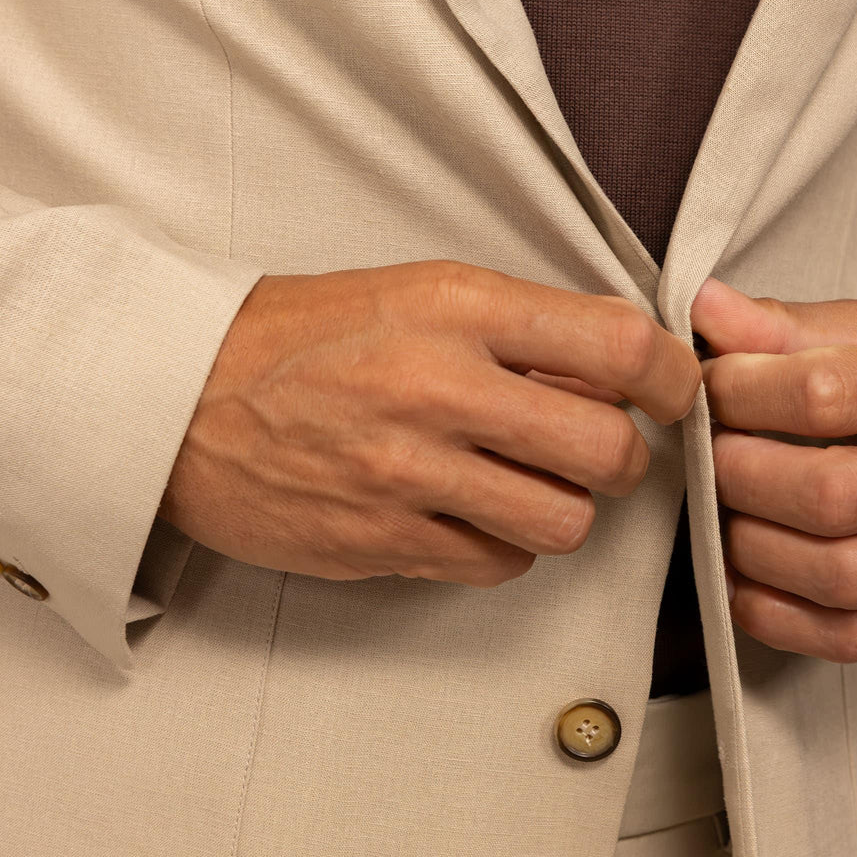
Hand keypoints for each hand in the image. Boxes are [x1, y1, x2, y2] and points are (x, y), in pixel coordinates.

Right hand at [159, 260, 699, 585]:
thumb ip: (511, 326)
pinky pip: (498, 564)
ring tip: (527, 483)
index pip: (617, 345)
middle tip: (598, 445)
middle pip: (608, 448)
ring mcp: (409, 474)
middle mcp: (438, 389)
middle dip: (622, 455)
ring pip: (564, 521)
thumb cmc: (290, 337)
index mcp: (455, 309)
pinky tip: (470, 514)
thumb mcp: (408, 291)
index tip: (676, 392)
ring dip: (564, 506)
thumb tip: (603, 363)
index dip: (674, 376)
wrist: (180, 396)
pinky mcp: (383, 542)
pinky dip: (504, 545)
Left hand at [691, 278, 856, 662]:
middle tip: (711, 450)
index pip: (822, 398)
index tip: (711, 385)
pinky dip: (775, 612)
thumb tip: (706, 308)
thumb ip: (780, 326)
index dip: (741, 392)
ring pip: (838, 573)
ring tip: (727, 506)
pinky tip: (744, 572)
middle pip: (826, 495)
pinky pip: (846, 633)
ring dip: (752, 544)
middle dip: (738, 472)